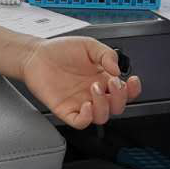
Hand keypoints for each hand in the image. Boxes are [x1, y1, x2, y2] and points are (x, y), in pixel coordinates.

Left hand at [17, 37, 140, 127]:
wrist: (37, 55)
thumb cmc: (61, 51)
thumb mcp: (89, 46)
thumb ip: (106, 54)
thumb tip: (118, 70)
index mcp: (103, 79)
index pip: (125, 92)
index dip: (133, 90)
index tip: (132, 80)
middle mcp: (94, 93)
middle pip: (117, 106)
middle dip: (120, 97)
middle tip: (111, 82)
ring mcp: (81, 103)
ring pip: (102, 117)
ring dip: (103, 105)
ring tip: (94, 88)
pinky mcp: (66, 110)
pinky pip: (81, 122)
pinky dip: (87, 117)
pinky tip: (86, 104)